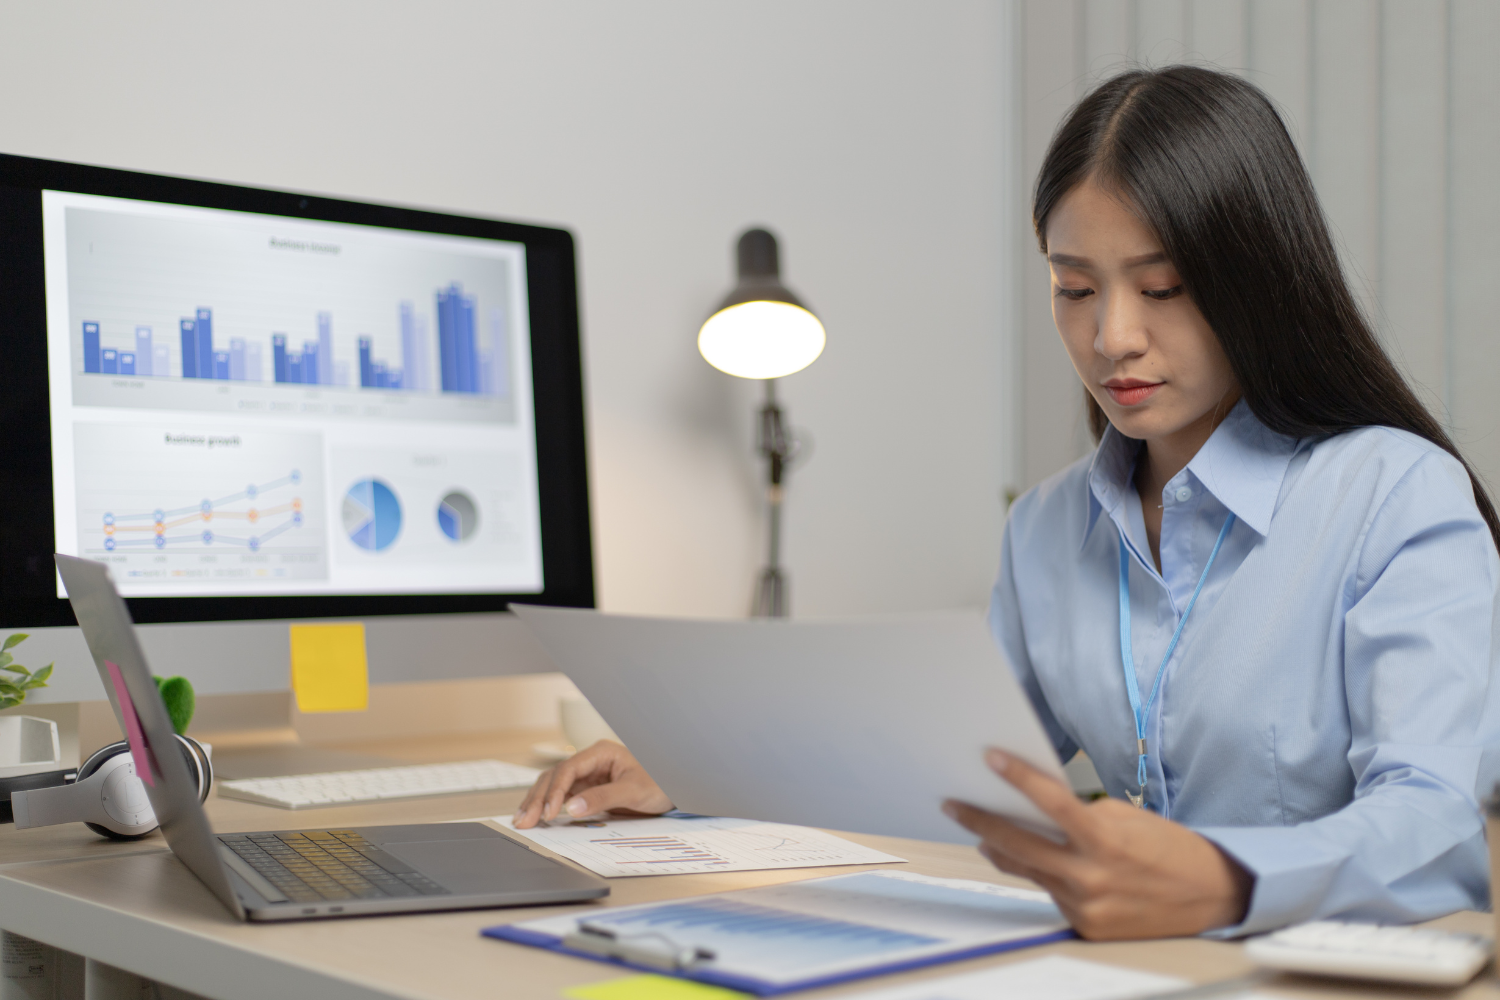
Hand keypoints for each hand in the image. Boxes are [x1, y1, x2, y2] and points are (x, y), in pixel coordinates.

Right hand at [514, 740, 672, 828]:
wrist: (675, 787)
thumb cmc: (660, 783)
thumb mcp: (634, 791)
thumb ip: (603, 798)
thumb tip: (571, 808)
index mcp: (601, 753)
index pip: (568, 769)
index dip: (555, 791)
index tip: (548, 813)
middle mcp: (591, 761)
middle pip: (555, 776)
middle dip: (538, 798)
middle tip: (523, 820)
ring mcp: (588, 774)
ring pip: (554, 785)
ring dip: (537, 801)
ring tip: (522, 819)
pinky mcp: (588, 788)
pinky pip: (562, 795)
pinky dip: (548, 806)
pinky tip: (537, 817)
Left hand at [944, 749, 1252, 939]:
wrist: (1212, 896)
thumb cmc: (1169, 848)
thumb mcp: (1127, 818)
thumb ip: (1081, 812)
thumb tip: (1036, 800)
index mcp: (1105, 839)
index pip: (1051, 801)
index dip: (1018, 777)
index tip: (990, 758)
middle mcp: (1091, 875)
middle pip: (1018, 844)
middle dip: (980, 821)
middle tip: (955, 805)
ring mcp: (1086, 905)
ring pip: (1027, 871)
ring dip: (1001, 850)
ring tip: (982, 834)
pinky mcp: (1086, 926)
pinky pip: (1050, 895)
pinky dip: (1043, 876)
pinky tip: (1034, 863)